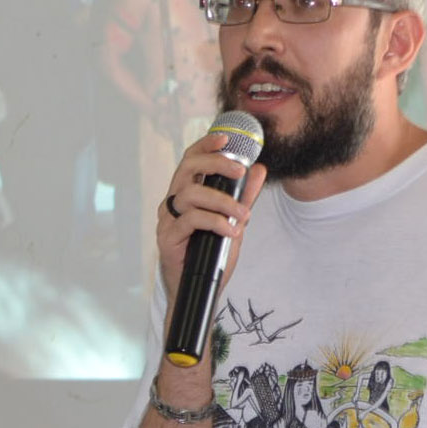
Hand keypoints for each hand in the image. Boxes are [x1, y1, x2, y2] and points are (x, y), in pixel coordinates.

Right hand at [156, 132, 267, 297]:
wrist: (198, 289)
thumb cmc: (210, 254)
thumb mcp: (233, 220)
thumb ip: (243, 196)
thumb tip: (259, 169)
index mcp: (185, 194)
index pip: (191, 160)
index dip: (205, 145)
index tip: (226, 138)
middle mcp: (172, 202)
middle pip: (187, 168)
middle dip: (215, 164)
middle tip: (239, 171)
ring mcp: (167, 220)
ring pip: (190, 194)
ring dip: (222, 201)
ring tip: (242, 216)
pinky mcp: (167, 238)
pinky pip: (191, 220)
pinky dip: (216, 222)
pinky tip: (232, 231)